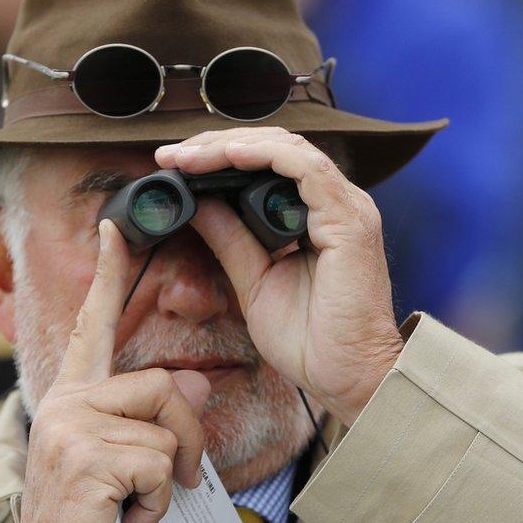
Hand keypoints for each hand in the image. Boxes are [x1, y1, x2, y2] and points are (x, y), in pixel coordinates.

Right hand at [20, 220, 210, 522]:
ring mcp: (67, 427)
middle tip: (178, 479)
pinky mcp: (82, 456)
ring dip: (166, 480)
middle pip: (162, 386)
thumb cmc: (91, 515)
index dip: (107, 276)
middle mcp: (62, 403)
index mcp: (71, 397)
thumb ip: (153, 417)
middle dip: (188, 439)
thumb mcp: (126, 461)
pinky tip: (123, 518)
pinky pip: (158, 466)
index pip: (92, 326)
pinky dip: (155, 504)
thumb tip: (197, 381)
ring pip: (167, 429)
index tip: (113, 228)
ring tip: (131, 505)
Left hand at [155, 127, 403, 425]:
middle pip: (274, 148)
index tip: (174, 164)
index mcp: (316, 216)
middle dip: (217, 145)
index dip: (219, 157)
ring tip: (189, 155)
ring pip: (287, 149)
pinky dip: (266, 155)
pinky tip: (229, 156)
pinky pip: (306, 169)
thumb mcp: (254, 280)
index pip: (268, 164)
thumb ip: (230, 239)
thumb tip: (198, 204)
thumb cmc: (312, 340)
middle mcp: (335, 204)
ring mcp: (347, 208)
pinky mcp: (350, 221)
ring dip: (232, 146)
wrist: (347, 377)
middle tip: (172, 154)